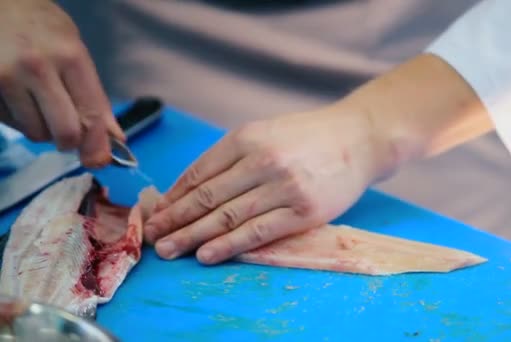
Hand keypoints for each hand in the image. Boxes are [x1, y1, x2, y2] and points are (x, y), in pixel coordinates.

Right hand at [0, 0, 123, 166]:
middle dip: (70, 141)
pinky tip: (16, 94)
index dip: (98, 143)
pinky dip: (18, 118)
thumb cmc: (40, 27)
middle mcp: (38, 67)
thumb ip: (93, 95)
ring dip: (42, 127)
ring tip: (37, 100)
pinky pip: (10, 123)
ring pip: (36, 133)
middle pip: (65, 134)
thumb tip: (114, 138)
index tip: (100, 159)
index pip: (92, 114)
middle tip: (67, 132)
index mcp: (70, 56)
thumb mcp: (74, 49)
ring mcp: (6, 77)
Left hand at [143, 106, 390, 263]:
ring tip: (169, 250)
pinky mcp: (302, 211)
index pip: (199, 172)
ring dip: (193, 236)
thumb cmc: (309, 137)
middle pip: (207, 197)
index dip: (174, 196)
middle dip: (174, 219)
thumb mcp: (266, 133)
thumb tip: (192, 188)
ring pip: (227, 217)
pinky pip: (257, 232)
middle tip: (152, 236)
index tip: (157, 213)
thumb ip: (232, 156)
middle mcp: (262, 161)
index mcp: (247, 138)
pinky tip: (207, 254)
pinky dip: (229, 245)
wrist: (359, 139)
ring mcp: (283, 187)